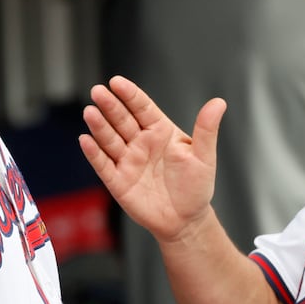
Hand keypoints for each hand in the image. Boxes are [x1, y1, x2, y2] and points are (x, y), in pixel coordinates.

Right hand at [79, 76, 225, 241]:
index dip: (129, 94)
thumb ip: (206, 130)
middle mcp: (140, 142)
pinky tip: (85, 140)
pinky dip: (93, 153)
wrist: (185, 221)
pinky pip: (103, 164)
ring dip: (99, 126)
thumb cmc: (195, 186)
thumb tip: (219, 103)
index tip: (116, 82)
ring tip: (90, 112)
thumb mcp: (204, 157)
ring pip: (110, 139)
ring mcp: (128, 160)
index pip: (142, 107)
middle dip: (110, 106)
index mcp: (160, 131)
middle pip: (122, 119)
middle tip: (98, 92)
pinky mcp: (118, 180)